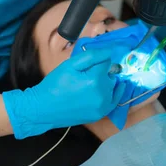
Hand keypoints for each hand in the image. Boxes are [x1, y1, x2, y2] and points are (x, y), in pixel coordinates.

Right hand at [3, 49, 125, 138]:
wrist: (44, 108)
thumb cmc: (55, 83)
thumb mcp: (70, 64)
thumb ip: (92, 56)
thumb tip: (109, 51)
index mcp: (95, 79)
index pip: (106, 61)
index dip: (97, 59)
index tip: (87, 62)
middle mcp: (102, 93)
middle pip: (110, 74)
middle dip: (101, 70)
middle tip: (85, 73)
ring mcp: (102, 106)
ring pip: (111, 86)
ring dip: (105, 81)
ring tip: (90, 82)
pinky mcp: (100, 114)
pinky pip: (114, 101)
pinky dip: (117, 93)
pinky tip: (121, 86)